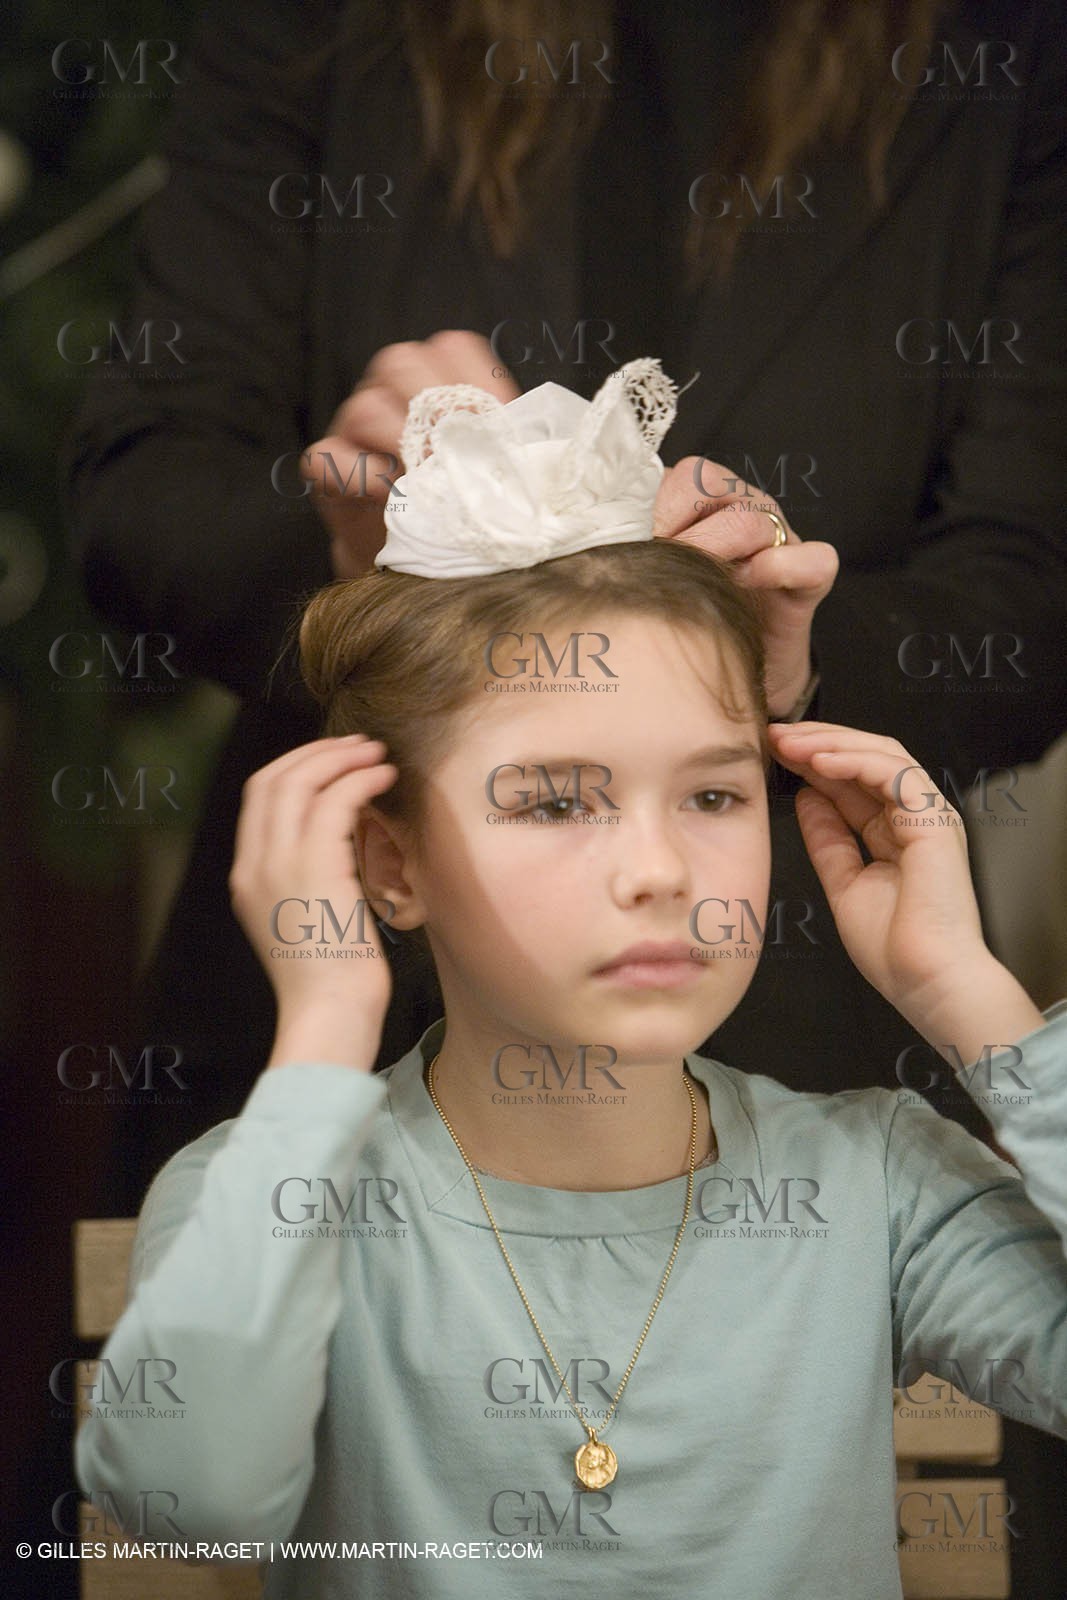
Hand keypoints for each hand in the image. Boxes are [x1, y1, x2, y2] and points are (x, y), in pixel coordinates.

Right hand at [229, 736, 398, 1069]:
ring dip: (342, 758)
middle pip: (273, 778)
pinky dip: (361, 779)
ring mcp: (280, 864)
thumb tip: (337, 843)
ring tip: (377, 755)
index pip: (258, 797)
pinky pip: (335, 801)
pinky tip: (385, 777)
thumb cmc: (330, 981)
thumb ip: (307, 880)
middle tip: (358, 745)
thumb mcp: (305, 921)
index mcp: (247, 877)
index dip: (296, 767)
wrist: (328, 1017)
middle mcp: (254, 864)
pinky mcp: (315, 868)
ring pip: (301, 781)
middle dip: (317, 753)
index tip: (333, 760)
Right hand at [303, 330, 520, 577]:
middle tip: (454, 456)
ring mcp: (357, 428)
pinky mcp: (329, 469)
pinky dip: (356, 473)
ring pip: (365, 407)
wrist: (432, 570)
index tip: (494, 426)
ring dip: (396, 443)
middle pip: (400, 365)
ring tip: (423, 482)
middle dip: (431, 411)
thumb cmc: (477, 517)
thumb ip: (513, 449)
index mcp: (448, 386)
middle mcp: (398, 395)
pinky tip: (385, 496)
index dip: (471, 382)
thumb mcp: (505, 477)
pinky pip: (326, 454)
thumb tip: (534, 449)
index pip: (451, 349)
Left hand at [652, 457, 837, 716]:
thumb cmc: (684, 624)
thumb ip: (626, 556)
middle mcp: (739, 507)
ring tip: (698, 586)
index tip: (629, 552)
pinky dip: (781, 567)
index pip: (677, 477)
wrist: (731, 676)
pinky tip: (749, 586)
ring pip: (754, 516)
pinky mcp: (808, 577)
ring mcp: (778, 538)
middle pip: (708, 484)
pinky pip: (811, 558)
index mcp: (697, 503)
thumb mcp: (646, 585)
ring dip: (720, 550)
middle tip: (662, 571)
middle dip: (679, 530)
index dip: (652, 510)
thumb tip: (590, 546)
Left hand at [768, 722, 1041, 1056]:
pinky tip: (817, 761)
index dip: (813, 761)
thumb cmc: (895, 950)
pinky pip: (893, 774)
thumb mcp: (845, 883)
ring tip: (788, 742)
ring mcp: (928, 815)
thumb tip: (805, 798)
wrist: (927, 982)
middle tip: (774, 734)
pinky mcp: (934, 821)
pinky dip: (853, 762)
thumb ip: (827, 840)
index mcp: (896, 832)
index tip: (772, 752)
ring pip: (881, 755)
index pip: (853, 780)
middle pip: (867, 758)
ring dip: (830, 743)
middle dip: (818, 742)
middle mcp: (915, 817)